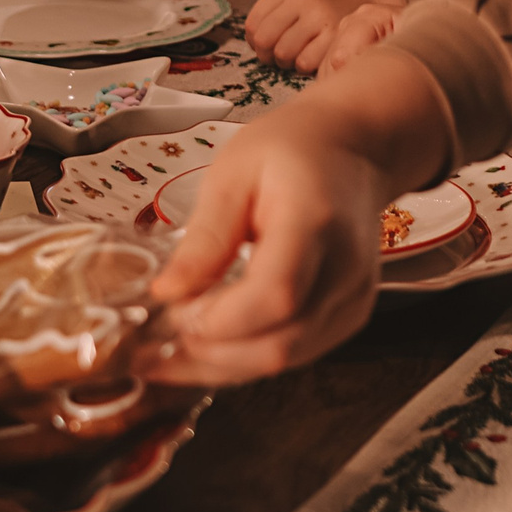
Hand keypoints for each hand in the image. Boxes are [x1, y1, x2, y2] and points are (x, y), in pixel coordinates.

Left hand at [149, 48, 450, 383]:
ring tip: (172, 350)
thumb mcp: (232, 173)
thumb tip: (168, 293)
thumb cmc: (292, 148)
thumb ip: (205, 237)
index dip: (220, 318)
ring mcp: (353, 297)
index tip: (173, 311)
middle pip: (281, 343)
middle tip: (157, 343)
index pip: (276, 294)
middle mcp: (346, 268)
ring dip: (224, 366)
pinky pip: (297, 354)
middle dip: (211, 354)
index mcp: (316, 221)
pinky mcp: (349, 314)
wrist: (352, 146)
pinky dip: (248, 359)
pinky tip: (211, 345)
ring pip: (286, 359)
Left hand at [246, 0, 403, 71]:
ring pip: (282, 53)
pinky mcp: (335, 35)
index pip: (252, 24)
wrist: (363, 2)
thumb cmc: (321, 5)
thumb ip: (271, 13)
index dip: (255, 41)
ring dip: (286, 62)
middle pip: (264, 40)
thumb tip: (252, 42)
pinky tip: (311, 57)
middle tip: (277, 56)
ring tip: (296, 55)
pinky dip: (304, 66)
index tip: (265, 45)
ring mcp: (320, 15)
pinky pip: (304, 63)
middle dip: (267, 54)